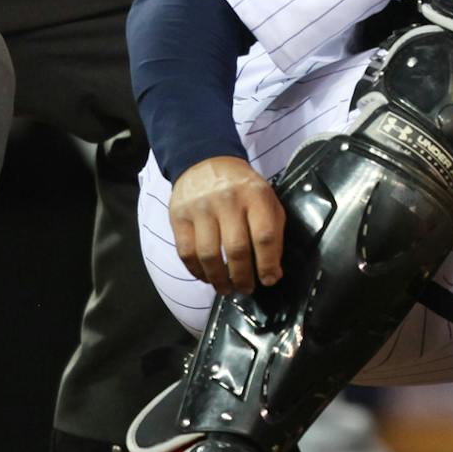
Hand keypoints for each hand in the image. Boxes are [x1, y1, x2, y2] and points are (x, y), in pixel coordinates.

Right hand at [168, 155, 283, 294]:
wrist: (206, 162)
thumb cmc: (243, 188)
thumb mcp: (266, 200)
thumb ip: (273, 232)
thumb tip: (273, 272)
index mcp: (255, 195)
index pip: (264, 235)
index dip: (268, 264)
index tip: (270, 280)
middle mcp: (227, 201)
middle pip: (236, 249)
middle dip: (243, 277)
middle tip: (246, 289)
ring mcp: (200, 208)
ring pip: (208, 255)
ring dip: (219, 279)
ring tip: (226, 289)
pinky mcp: (179, 217)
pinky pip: (186, 252)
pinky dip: (197, 271)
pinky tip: (207, 277)